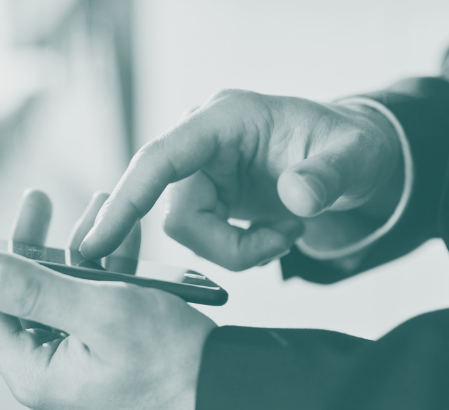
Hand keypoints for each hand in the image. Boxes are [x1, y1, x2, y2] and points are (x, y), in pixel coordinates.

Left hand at [0, 189, 215, 409]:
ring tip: (95, 206)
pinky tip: (117, 239)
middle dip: (28, 245)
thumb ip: (32, 288)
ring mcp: (70, 374)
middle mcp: (43, 377)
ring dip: (73, 253)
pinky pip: (82, 312)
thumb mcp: (100, 313)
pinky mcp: (96, 366)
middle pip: (14, 299)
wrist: (229, 404)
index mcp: (31, 372)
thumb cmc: (172, 362)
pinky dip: (97, 276)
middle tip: (36, 198)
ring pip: (54, 300)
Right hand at [80, 90, 404, 269]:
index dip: (124, 202)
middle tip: (280, 242)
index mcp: (221, 121)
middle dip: (225, 244)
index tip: (94, 244)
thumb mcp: (354, 159)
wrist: (348, 165)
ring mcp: (198, 174)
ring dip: (237, 249)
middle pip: (175, 213)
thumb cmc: (349, 149)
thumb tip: (299, 196)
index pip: (157, 161)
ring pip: (187, 235)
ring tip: (285, 231)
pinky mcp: (203, 199)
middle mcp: (199, 146)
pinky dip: (238, 250)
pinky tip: (272, 232)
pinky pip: (202, 242)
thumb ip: (329, 177)